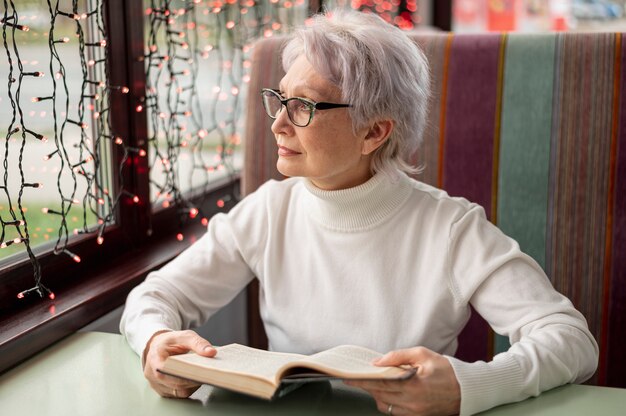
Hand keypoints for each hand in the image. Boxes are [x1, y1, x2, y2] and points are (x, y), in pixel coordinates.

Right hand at [142, 329, 216, 398]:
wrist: (158, 347)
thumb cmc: (170, 341)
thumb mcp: (184, 336)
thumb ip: (198, 343)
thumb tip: (211, 352)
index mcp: (155, 359)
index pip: (170, 370)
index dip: (186, 372)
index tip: (201, 370)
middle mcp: (154, 374)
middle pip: (176, 383)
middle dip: (194, 379)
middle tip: (210, 374)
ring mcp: (157, 384)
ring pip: (179, 391)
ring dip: (193, 385)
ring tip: (205, 375)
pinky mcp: (163, 390)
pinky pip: (179, 393)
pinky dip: (189, 388)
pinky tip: (198, 380)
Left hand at [345, 347, 459, 415]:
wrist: (467, 389)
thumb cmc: (446, 370)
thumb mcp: (422, 354)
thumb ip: (398, 357)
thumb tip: (377, 362)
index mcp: (413, 385)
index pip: (381, 383)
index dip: (363, 381)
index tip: (350, 377)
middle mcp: (413, 402)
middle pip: (380, 395)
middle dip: (365, 387)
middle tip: (354, 379)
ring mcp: (415, 412)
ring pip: (385, 406)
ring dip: (376, 395)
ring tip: (372, 384)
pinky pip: (395, 412)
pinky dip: (387, 403)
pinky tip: (386, 393)